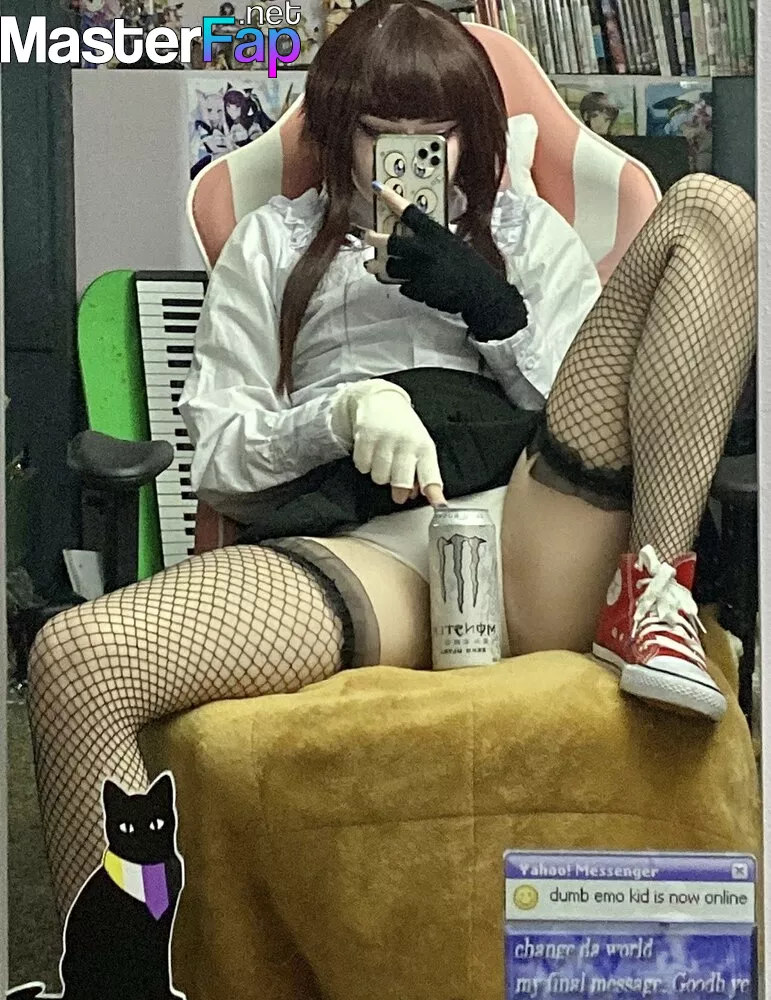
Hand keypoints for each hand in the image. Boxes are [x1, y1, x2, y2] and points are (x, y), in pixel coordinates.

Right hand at [331, 379, 445, 504]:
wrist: (382, 399)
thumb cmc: (404, 429)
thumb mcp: (418, 447)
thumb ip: (419, 473)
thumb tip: (414, 495)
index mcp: (424, 448)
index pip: (430, 474)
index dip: (434, 492)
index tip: (439, 505)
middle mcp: (407, 443)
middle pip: (401, 482)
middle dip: (398, 488)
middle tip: (396, 483)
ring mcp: (386, 439)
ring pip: (379, 478)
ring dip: (380, 474)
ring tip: (383, 459)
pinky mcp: (366, 436)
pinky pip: (363, 467)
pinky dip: (365, 464)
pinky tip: (371, 452)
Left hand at [364, 183, 528, 342]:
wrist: (479, 291)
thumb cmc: (470, 266)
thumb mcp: (452, 243)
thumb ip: (432, 238)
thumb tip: (415, 234)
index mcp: (434, 234)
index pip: (408, 211)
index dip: (390, 198)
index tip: (378, 188)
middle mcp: (424, 251)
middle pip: (389, 243)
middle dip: (374, 239)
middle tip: (368, 236)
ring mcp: (419, 272)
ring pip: (390, 268)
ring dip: (380, 267)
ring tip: (373, 265)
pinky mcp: (418, 291)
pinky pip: (403, 286)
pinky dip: (405, 284)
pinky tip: (410, 283)